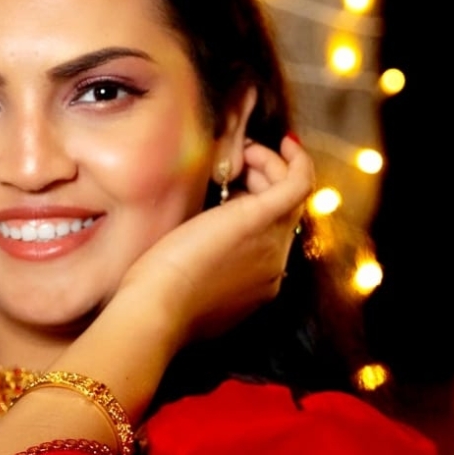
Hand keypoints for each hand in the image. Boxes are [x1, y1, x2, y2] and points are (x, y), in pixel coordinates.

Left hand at [111, 135, 313, 350]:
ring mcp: (272, 244)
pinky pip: (298, 184)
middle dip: (266, 181)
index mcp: (257, 284)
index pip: (271, 235)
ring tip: (245, 152)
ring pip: (292, 196)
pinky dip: (296, 161)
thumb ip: (203, 268)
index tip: (237, 186)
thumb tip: (194, 249)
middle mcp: (273, 266)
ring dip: (273, 168)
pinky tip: (285, 143)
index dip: (257, 204)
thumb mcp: (188, 284)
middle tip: (239, 162)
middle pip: (285, 213)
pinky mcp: (261, 220)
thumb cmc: (155, 302)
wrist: (156, 311)